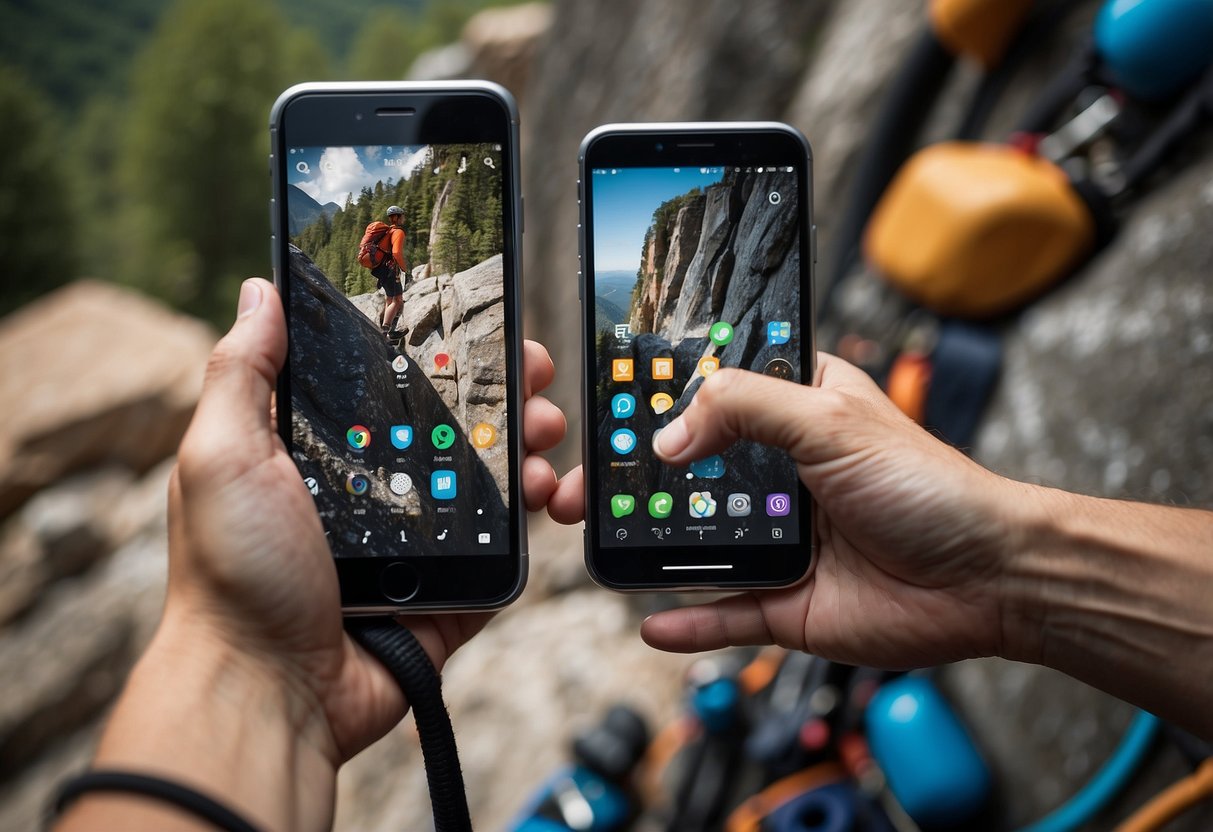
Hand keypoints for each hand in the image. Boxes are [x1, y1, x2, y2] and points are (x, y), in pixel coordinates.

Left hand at [169, 278, 567, 762]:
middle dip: (503, 395)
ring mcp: (418, 545)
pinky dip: (536, 519)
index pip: (393, 387)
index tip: (484, 326)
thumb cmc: (233, 575)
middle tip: (535, 376)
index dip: (441, 353)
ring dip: (530, 449)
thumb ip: (242, 373)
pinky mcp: (452, 594)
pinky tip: (551, 494)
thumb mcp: (222, 457)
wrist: (268, 692)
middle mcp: (374, 494)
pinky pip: (506, 551)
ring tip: (547, 432)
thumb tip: (260, 291)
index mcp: (322, 457)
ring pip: (492, 484)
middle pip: (455, 429)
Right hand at [552, 355, 1024, 668]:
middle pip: (698, 470)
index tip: (620, 393)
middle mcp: (783, 474)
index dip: (675, 392)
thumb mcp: (831, 422)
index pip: (722, 391)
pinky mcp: (790, 601)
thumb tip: (669, 437)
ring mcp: (784, 540)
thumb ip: (745, 409)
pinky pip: (727, 613)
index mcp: (798, 413)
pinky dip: (690, 620)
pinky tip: (651, 621)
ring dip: (657, 544)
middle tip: (595, 476)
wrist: (991, 579)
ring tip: (603, 536)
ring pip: (703, 542)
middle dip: (648, 476)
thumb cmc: (932, 487)